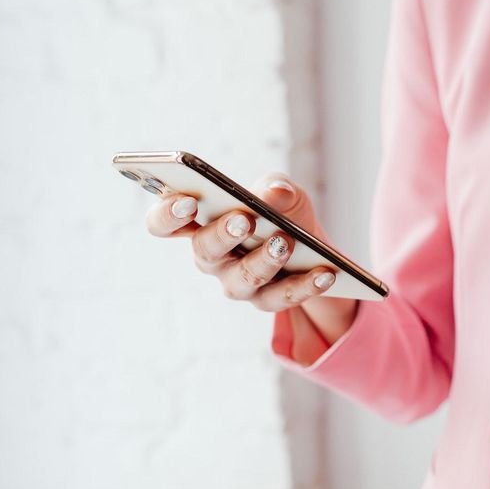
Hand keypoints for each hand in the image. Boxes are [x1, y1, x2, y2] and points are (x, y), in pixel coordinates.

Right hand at [146, 173, 354, 362]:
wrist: (312, 248)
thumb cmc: (282, 213)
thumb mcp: (283, 193)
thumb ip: (276, 187)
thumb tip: (273, 194)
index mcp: (201, 223)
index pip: (164, 222)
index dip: (168, 214)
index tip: (186, 201)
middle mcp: (212, 257)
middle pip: (204, 251)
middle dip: (223, 235)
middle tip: (243, 220)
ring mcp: (237, 282)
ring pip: (242, 280)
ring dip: (263, 261)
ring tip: (284, 243)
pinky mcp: (267, 300)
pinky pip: (282, 297)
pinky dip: (305, 285)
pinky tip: (325, 271)